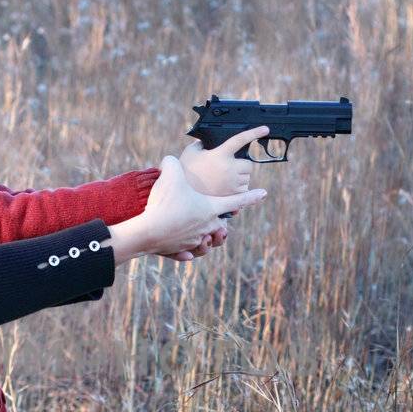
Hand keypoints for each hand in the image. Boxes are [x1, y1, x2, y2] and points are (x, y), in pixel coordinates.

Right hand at [107, 154, 263, 262]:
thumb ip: (173, 162)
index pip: (237, 201)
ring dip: (203, 234)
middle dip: (220, 218)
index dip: (252, 196)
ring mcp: (194, 240)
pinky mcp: (180, 250)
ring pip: (205, 238)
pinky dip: (185, 248)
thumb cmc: (164, 202)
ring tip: (196, 229)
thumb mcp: (170, 173)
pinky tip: (181, 246)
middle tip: (212, 213)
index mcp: (210, 208)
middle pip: (221, 223)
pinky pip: (187, 250)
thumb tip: (169, 160)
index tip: (264, 193)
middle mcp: (207, 226)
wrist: (148, 231)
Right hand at [179, 125, 267, 194]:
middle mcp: (229, 168)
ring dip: (239, 178)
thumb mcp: (191, 152)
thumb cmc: (185, 172)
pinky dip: (237, 190)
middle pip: (248, 165)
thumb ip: (201, 144)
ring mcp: (232, 183)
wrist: (181, 196)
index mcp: (220, 154)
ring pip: (247, 178)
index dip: (253, 133)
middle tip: (228, 168)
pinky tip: (224, 189)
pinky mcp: (233, 196)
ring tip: (223, 180)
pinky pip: (243, 191)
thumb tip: (207, 141)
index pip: (240, 140)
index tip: (265, 129)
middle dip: (241, 165)